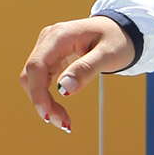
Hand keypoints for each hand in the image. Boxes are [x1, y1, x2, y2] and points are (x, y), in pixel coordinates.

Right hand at [18, 17, 135, 132]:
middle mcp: (49, 40)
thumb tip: (65, 89)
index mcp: (60, 35)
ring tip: (64, 120)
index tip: (48, 115)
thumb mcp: (108, 54)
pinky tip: (59, 110)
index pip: (37, 66)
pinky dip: (49, 97)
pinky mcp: (51, 58)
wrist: (122, 31)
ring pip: (34, 81)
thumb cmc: (118, 39)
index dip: (38, 93)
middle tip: (63, 123)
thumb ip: (87, 69)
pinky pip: (42, 80)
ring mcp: (48, 48)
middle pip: (31, 75)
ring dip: (45, 103)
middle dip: (42, 102)